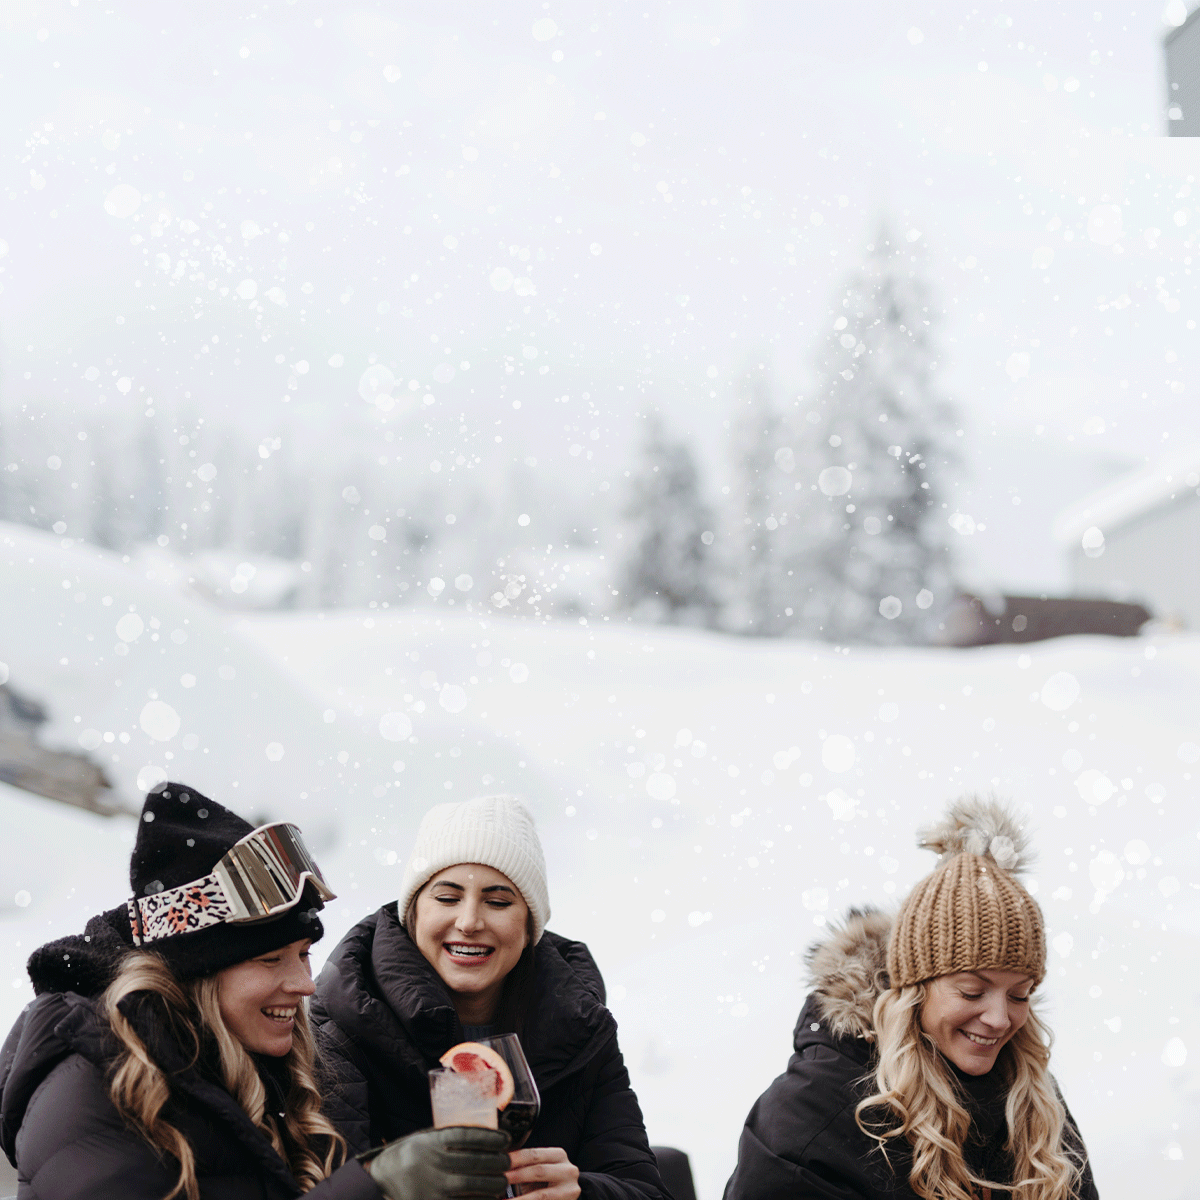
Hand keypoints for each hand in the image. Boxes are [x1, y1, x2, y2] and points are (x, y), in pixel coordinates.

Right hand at [366, 1126, 510, 1199]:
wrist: (380, 1180)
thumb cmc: (408, 1156)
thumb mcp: (424, 1138)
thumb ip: (447, 1138)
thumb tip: (483, 1137)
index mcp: (431, 1141)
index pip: (468, 1137)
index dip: (490, 1137)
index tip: (505, 1139)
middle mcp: (433, 1163)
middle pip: (474, 1161)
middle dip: (497, 1162)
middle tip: (507, 1162)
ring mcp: (432, 1186)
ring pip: (471, 1185)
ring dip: (491, 1184)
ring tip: (501, 1181)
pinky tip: (487, 1198)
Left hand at [506, 1147, 580, 1199]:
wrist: (565, 1196)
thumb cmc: (547, 1181)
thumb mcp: (539, 1168)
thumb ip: (525, 1164)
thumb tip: (499, 1161)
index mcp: (559, 1155)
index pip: (534, 1154)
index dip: (515, 1158)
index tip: (499, 1163)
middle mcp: (567, 1170)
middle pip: (538, 1171)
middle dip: (516, 1176)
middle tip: (499, 1180)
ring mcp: (569, 1190)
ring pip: (541, 1195)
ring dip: (520, 1198)